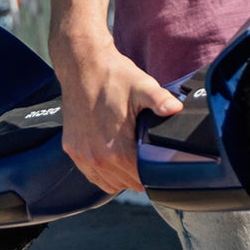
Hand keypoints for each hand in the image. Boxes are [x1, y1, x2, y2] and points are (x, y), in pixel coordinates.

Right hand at [55, 35, 182, 193]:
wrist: (82, 65)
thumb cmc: (114, 76)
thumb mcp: (143, 87)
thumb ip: (161, 101)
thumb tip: (177, 109)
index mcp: (116, 149)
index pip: (140, 179)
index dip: (154, 175)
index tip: (162, 167)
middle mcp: (96, 158)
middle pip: (126, 183)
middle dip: (140, 176)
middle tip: (152, 161)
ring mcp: (81, 155)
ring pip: (107, 183)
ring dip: (122, 177)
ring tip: (134, 162)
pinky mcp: (71, 149)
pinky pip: (90, 174)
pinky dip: (103, 173)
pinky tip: (114, 160)